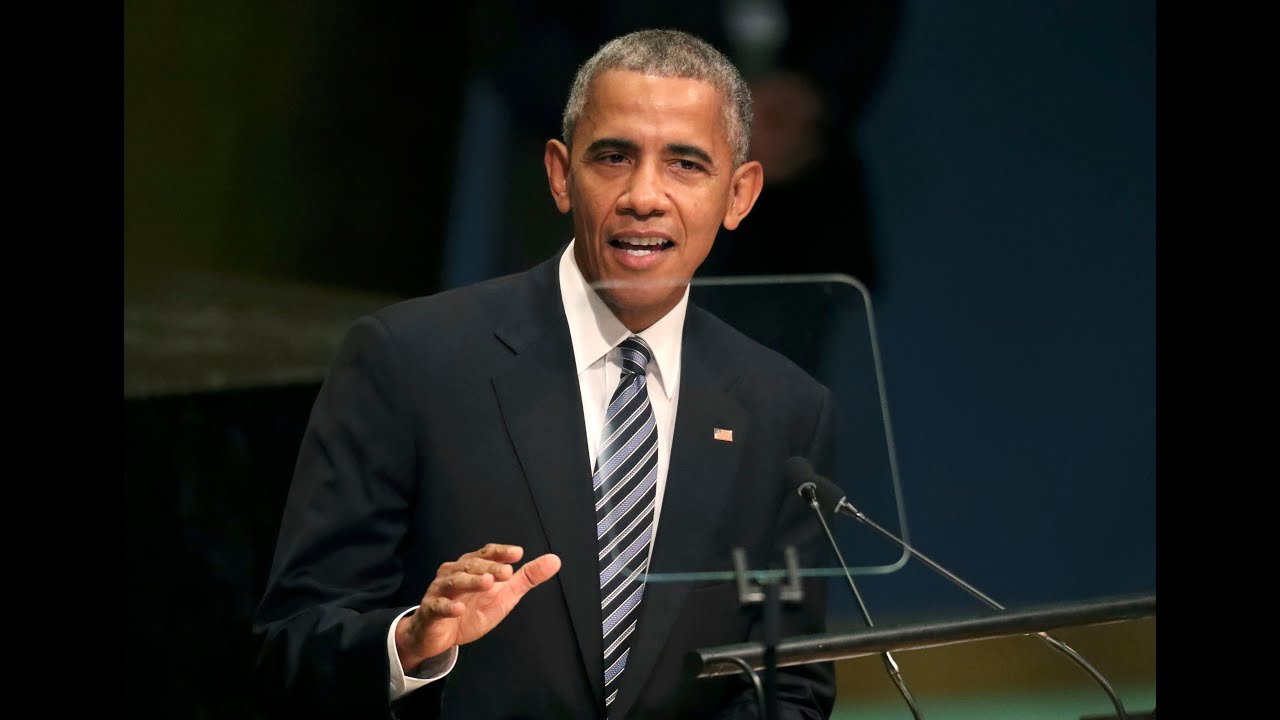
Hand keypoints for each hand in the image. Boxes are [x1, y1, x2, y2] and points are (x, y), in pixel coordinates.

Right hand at [395, 543, 560, 670]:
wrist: (439, 635)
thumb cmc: (472, 610)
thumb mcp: (504, 595)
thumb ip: (527, 578)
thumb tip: (555, 560)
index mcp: (472, 566)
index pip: (487, 553)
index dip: (501, 552)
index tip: (518, 553)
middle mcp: (454, 572)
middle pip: (471, 564)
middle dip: (489, 567)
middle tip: (507, 573)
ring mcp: (440, 591)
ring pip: (454, 582)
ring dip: (471, 581)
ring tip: (488, 583)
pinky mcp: (430, 611)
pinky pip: (437, 606)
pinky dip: (448, 607)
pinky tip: (460, 609)